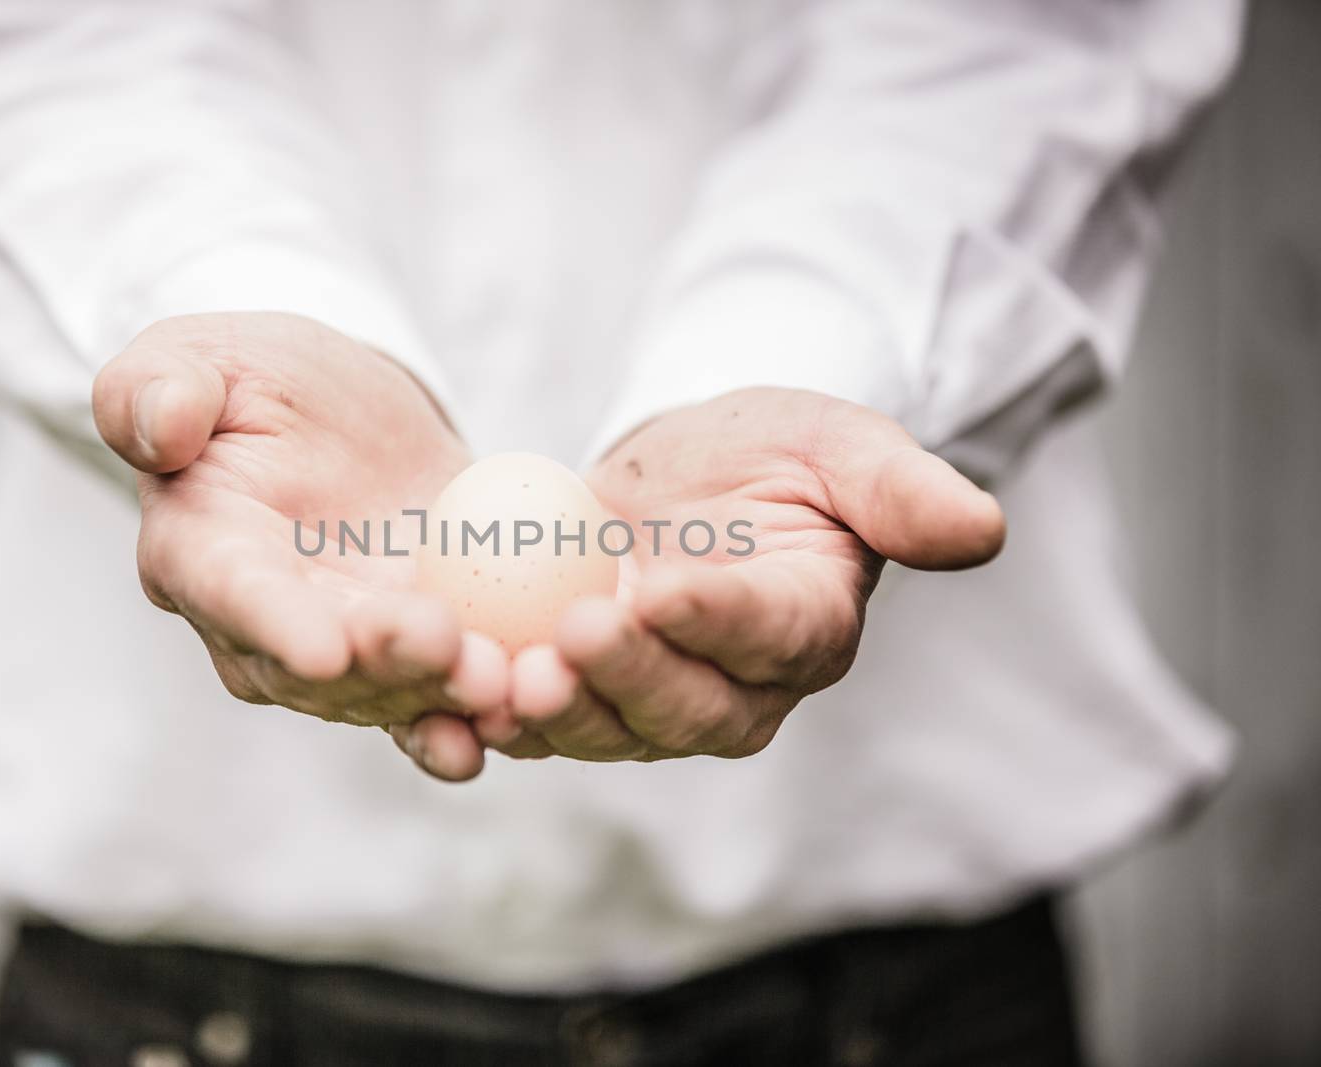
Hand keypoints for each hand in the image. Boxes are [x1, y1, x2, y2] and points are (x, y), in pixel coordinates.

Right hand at [93, 312, 508, 779]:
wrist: (340, 422)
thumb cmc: (254, 382)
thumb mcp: (200, 357)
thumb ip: (158, 389)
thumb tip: (161, 427)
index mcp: (200, 556)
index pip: (233, 595)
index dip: (277, 627)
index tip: (323, 649)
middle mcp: (263, 630)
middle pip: (321, 669)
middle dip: (384, 666)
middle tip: (445, 646)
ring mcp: (345, 652)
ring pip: (388, 693)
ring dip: (443, 696)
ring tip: (501, 683)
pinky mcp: (413, 656)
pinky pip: (440, 699)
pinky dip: (478, 715)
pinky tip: (523, 715)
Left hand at [398, 387, 1005, 764]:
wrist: (688, 477)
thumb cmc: (775, 451)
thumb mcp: (840, 444)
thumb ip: (902, 488)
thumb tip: (982, 529)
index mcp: (806, 630)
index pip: (768, 634)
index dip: (717, 620)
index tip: (661, 587)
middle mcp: (734, 689)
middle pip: (685, 707)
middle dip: (627, 680)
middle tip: (568, 640)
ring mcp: (652, 701)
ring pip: (606, 727)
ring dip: (555, 711)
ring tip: (501, 678)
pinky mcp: (581, 694)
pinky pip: (541, 713)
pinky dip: (496, 708)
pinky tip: (449, 686)